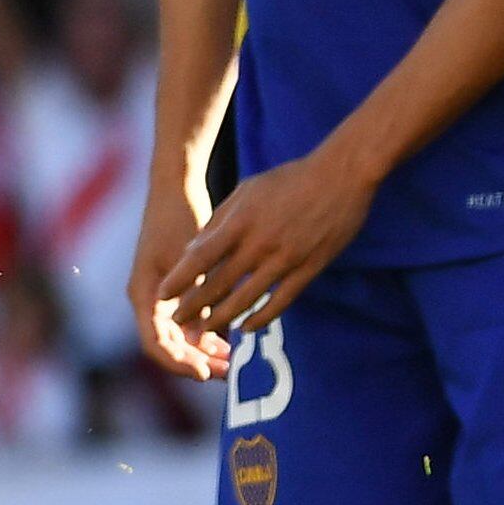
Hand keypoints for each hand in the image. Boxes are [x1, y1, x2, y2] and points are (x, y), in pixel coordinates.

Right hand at [128, 178, 228, 380]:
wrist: (175, 190)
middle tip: (227, 373)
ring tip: (232, 364)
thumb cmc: (179, 217)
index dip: (179, 362)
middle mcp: (149, 300)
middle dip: (196, 363)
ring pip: (179, 339)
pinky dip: (205, 336)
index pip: (156, 343)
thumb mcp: (191, 257)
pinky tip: (230, 342)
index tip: (203, 373)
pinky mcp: (174, 291)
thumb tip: (204, 334)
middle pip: (168, 347)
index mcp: (144, 294)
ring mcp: (160, 297)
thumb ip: (196, 293)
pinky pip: (187, 323)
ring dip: (203, 353)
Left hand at [159, 145, 378, 345]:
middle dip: (193, 307)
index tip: (162, 296)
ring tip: (207, 329)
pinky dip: (262, 317)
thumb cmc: (291, 178)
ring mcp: (286, 258)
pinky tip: (248, 326)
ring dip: (223, 318)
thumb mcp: (248, 190)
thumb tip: (194, 250)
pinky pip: (280, 301)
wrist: (342, 174)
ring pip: (246, 299)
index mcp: (241, 222)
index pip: (199, 259)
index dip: (178, 280)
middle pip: (218, 284)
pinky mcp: (309, 267)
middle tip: (177, 321)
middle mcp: (260, 244)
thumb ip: (220, 221)